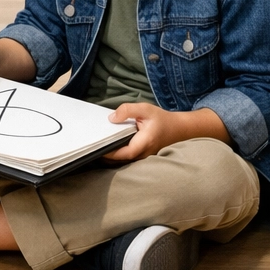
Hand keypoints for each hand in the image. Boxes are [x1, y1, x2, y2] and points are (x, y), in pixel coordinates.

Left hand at [102, 103, 230, 161]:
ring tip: (96, 147)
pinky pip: (128, 158)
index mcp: (144, 143)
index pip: (125, 153)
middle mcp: (144, 154)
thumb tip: (111, 118)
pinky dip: (117, 154)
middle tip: (91, 148)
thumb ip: (127, 110)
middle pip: (122, 159)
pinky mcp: (142, 157)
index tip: (96, 148)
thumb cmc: (161, 119)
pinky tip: (108, 147)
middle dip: (107, 155)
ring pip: (124, 160)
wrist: (178, 129)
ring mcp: (144, 157)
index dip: (110, 153)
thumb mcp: (145, 109)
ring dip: (111, 156)